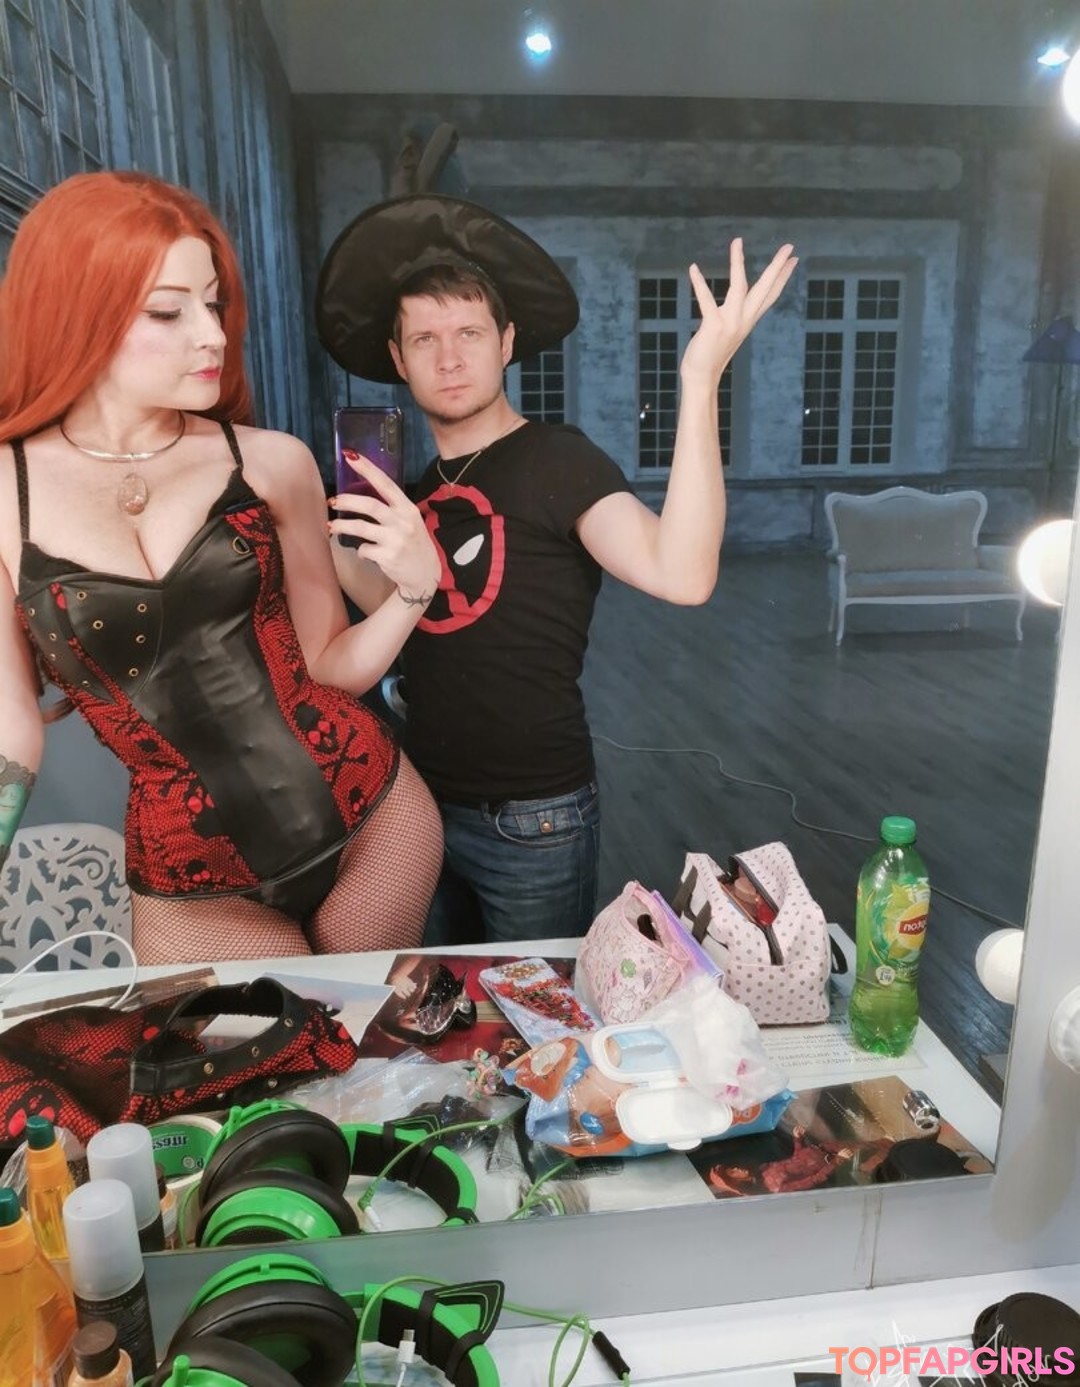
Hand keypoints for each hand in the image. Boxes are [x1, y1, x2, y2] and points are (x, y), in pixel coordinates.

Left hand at [329, 455, 440, 602]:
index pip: (386, 484)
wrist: (425, 575)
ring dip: (343, 526)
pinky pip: (364, 549)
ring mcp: (396, 540)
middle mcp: (403, 522)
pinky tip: (364, 552)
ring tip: (333, 527)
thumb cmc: (413, 544)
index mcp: (408, 508)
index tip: (351, 456)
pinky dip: (360, 550)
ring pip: (361, 528)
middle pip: (370, 505)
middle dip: (347, 501)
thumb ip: (392, 509)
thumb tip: (360, 497)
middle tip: (333, 501)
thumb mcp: (410, 522)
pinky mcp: (388, 557)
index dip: (367, 469)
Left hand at [679, 239, 797, 387]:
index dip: (783, 277)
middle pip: (765, 288)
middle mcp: (744, 320)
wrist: (702, 377)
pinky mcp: (713, 326)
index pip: (770, 295)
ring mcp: (730, 323)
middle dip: (777, 267)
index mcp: (748, 320)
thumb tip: (739, 300)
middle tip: (790, 247)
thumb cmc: (711, 354)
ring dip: (737, 262)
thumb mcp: (729, 330)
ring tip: (737, 242)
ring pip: (739, 287)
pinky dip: (699, 283)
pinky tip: (693, 268)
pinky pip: (706, 300)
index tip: (794, 259)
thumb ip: (735, 314)